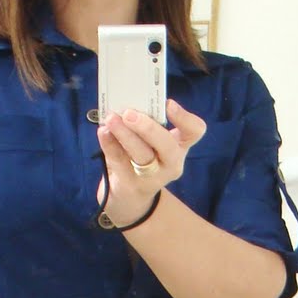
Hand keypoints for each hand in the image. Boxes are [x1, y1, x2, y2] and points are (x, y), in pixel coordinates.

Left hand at [97, 98, 206, 228]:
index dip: (185, 118)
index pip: (195, 131)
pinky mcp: (131, 184)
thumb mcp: (151, 142)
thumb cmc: (144, 158)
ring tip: (111, 119)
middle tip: (129, 114)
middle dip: (149, 128)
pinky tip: (103, 132)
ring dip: (125, 135)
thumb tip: (127, 101)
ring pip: (141, 155)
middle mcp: (171, 162)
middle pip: (167, 146)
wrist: (130, 197)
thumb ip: (146, 123)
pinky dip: (109, 144)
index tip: (168, 103)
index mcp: (180, 145)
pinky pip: (119, 161)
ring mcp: (152, 177)